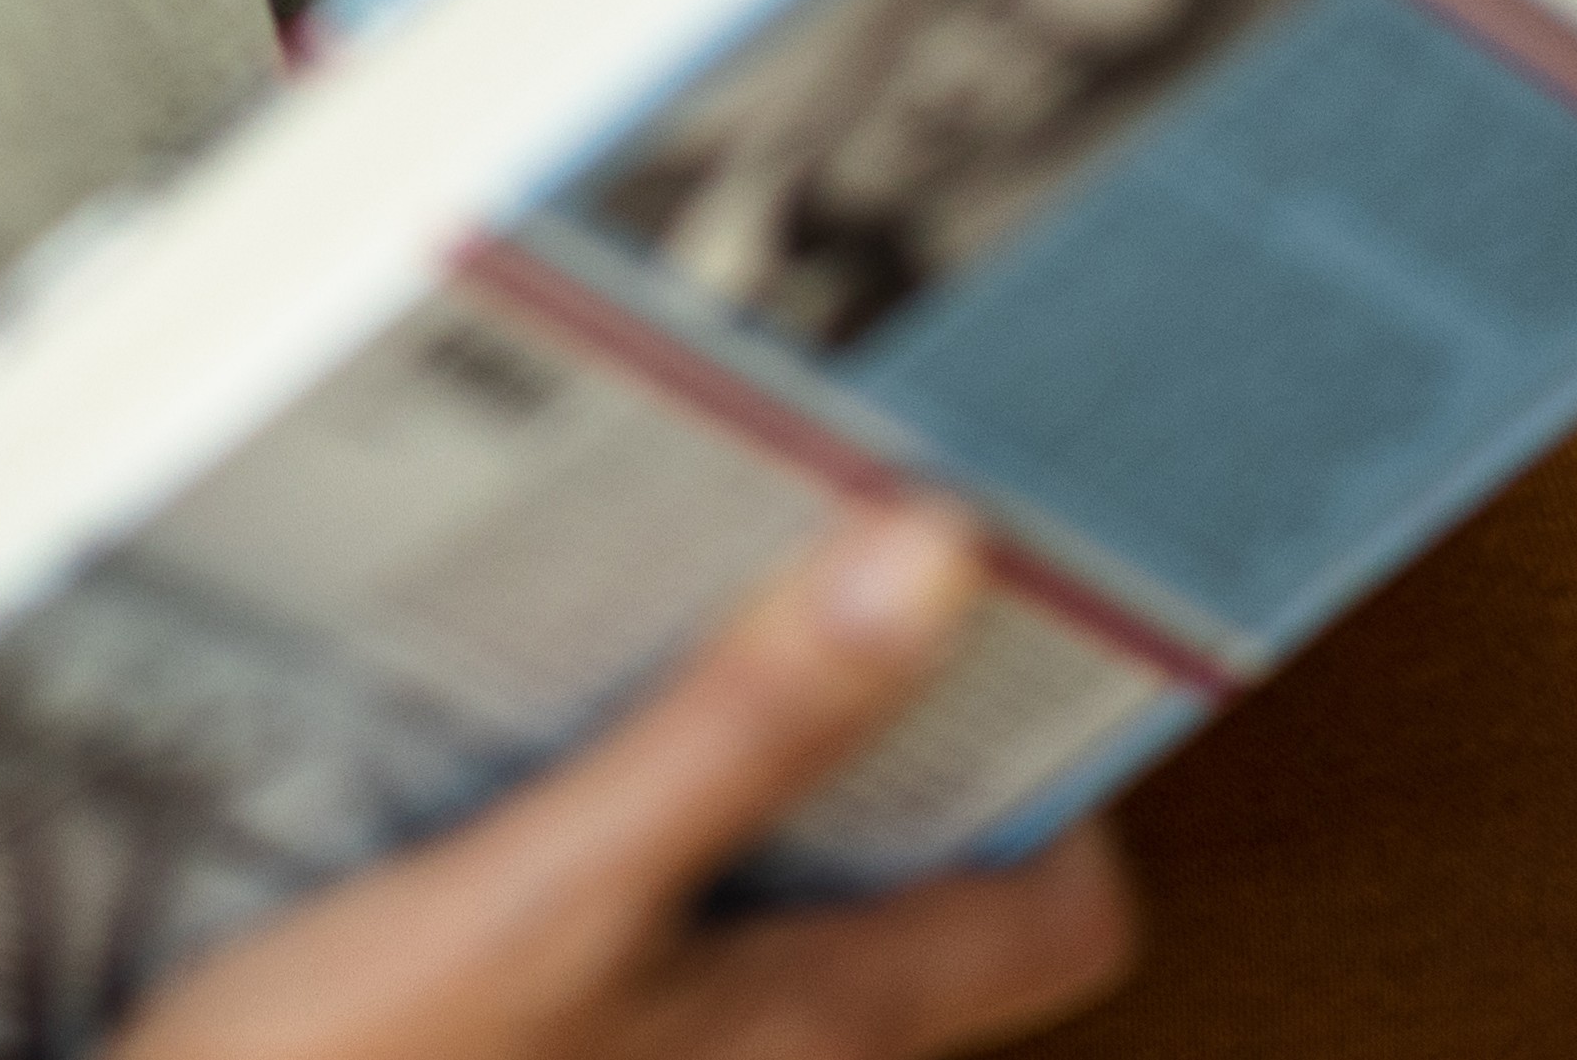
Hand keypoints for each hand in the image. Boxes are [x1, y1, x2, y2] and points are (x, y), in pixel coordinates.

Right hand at [112, 511, 1140, 1059]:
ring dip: (734, 775)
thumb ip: (736, 733)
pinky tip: (518, 748)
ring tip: (658, 621)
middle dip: (873, 732)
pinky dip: (617, 835)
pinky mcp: (537, 1056)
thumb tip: (926, 565)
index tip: (1011, 627)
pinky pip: (638, 939)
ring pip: (767, 911)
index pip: (1054, 916)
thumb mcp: (543, 890)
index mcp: (813, 1030)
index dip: (1058, 784)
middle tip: (813, 565)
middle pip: (913, 899)